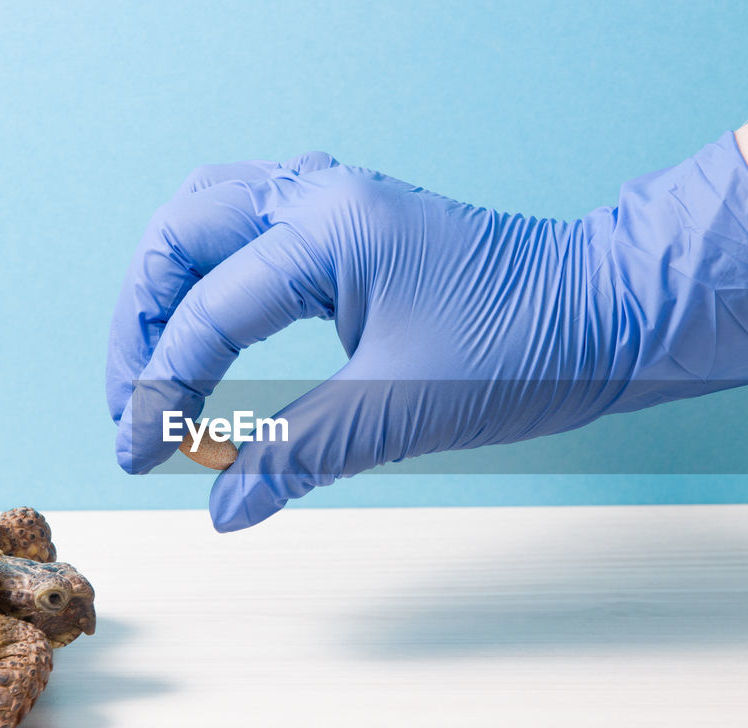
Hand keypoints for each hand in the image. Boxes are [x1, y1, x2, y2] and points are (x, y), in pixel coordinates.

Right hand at [106, 135, 747, 531]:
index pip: (209, 311)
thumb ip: (299, 455)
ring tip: (154, 371)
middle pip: (178, 235)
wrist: (615, 311)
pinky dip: (214, 284)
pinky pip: (251, 237)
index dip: (162, 390)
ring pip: (208, 222)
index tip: (139, 454)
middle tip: (132, 405)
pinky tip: (210, 334)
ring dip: (168, 293)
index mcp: (328, 227)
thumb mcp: (403, 408)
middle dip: (140, 322)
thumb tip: (223, 511)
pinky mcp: (353, 229)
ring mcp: (337, 204)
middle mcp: (321, 195)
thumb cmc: (531, 344)